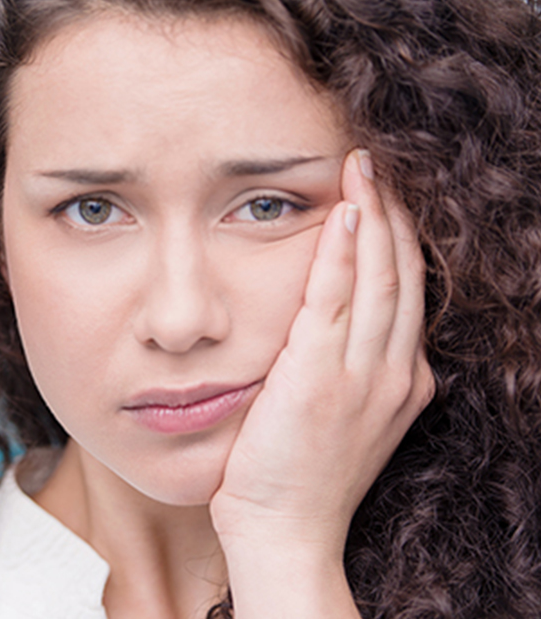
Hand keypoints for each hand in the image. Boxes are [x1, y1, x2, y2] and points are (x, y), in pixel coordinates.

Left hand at [210, 148, 433, 614]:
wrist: (285, 530)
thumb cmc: (301, 471)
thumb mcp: (343, 414)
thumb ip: (347, 365)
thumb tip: (334, 321)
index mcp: (402, 379)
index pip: (408, 290)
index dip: (400, 237)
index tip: (384, 195)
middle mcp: (394, 371)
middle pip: (401, 273)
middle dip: (392, 212)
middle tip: (376, 163)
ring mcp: (363, 375)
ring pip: (377, 277)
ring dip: (372, 216)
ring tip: (362, 168)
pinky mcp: (320, 377)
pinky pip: (335, 299)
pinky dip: (342, 253)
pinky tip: (343, 213)